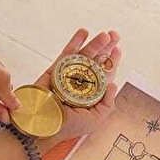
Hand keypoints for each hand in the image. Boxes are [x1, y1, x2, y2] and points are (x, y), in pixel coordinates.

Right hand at [35, 28, 120, 150]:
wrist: (41, 124)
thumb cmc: (67, 127)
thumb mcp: (95, 120)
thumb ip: (107, 104)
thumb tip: (113, 84)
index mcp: (90, 95)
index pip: (104, 75)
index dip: (111, 62)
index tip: (117, 50)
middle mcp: (80, 83)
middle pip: (95, 62)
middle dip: (106, 48)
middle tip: (114, 35)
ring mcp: (67, 75)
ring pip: (84, 56)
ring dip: (95, 44)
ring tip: (105, 34)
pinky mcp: (55, 70)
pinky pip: (67, 54)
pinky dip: (75, 42)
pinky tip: (84, 32)